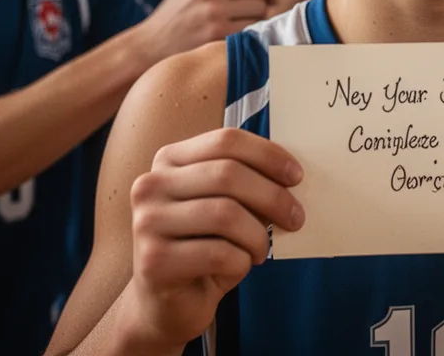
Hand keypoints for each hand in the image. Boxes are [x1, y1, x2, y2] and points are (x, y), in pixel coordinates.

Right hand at [122, 128, 303, 348]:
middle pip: (228, 174)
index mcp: (170, 159)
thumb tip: (291, 175)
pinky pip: (219, 254)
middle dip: (273, 197)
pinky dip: (242, 262)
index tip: (296, 176)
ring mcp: (147, 222)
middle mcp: (151, 185)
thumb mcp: (227, 204)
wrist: (168, 302)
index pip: (226, 140)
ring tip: (262, 249)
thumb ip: (249, 182)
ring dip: (258, 235)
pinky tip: (239, 266)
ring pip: (225, 214)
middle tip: (296, 218)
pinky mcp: (153, 261)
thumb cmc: (205, 245)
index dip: (268, 155)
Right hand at [147, 0, 272, 55]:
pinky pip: (253, 26)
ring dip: (260, 15)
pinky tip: (241, 31)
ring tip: (247, 19)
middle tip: (257, 7)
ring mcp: (213, 10)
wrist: (154, 41)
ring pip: (260, 7)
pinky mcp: (217, 32)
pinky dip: (253, 30)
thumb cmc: (180, 7)